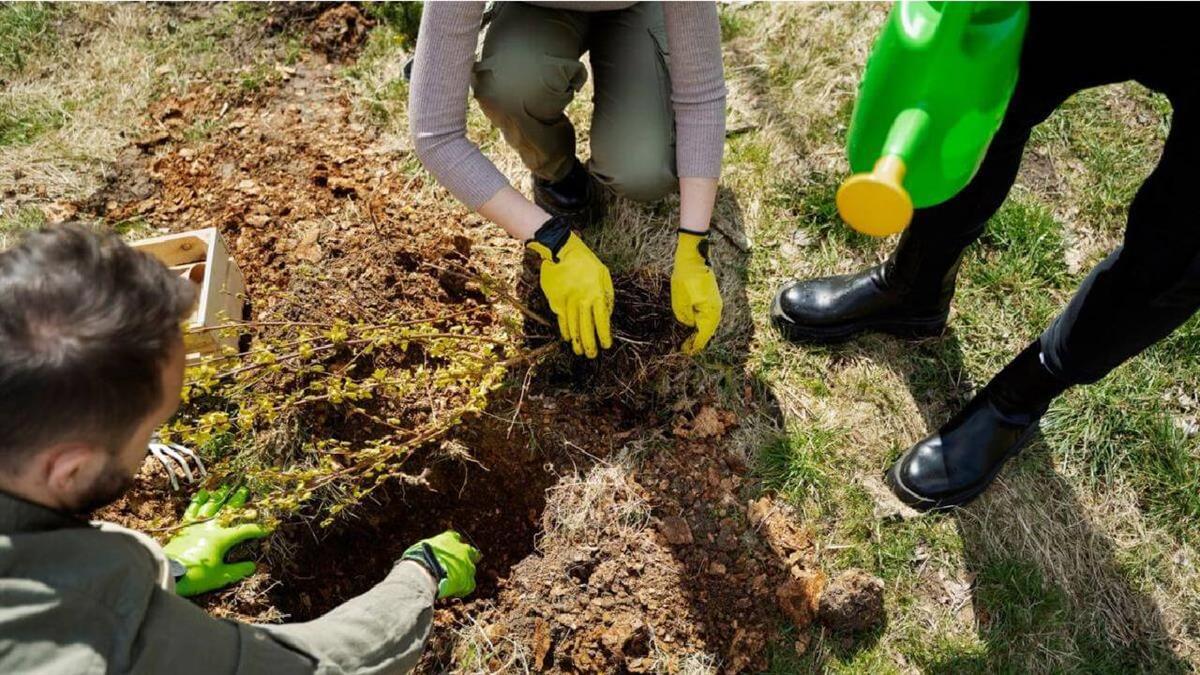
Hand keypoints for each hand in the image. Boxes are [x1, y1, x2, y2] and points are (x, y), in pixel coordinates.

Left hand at [163, 484, 270, 596]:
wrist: (168, 572)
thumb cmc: (196, 576)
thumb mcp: (221, 576)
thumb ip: (238, 570)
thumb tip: (253, 566)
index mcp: (222, 538)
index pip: (244, 530)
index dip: (258, 529)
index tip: (268, 527)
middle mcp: (211, 527)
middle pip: (228, 510)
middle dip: (238, 501)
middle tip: (245, 489)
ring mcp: (197, 525)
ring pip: (211, 506)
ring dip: (219, 496)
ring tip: (225, 487)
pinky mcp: (184, 527)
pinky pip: (192, 510)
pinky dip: (197, 501)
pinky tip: (201, 494)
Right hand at [401, 531, 481, 598]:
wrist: (425, 572)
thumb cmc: (418, 558)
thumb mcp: (420, 548)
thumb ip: (428, 549)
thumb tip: (423, 553)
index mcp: (449, 539)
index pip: (454, 537)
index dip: (453, 544)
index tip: (449, 549)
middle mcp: (462, 550)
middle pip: (470, 551)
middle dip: (467, 556)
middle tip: (461, 563)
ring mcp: (467, 565)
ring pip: (471, 569)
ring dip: (464, 574)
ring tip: (454, 580)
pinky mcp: (467, 581)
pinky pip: (470, 585)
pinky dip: (463, 588)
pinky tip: (454, 591)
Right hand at [527, 217, 613, 357]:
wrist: (561, 250)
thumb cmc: (586, 262)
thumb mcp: (603, 274)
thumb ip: (607, 295)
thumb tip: (607, 315)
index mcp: (597, 294)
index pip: (602, 322)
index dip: (604, 336)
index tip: (606, 346)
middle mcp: (582, 301)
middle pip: (587, 329)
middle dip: (590, 345)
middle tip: (592, 355)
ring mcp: (568, 302)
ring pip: (573, 327)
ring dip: (577, 341)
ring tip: (579, 351)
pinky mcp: (555, 301)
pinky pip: (561, 320)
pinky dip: (565, 330)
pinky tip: (568, 337)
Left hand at [671, 230, 722, 353]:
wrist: (693, 257)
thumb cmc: (686, 277)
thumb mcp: (680, 301)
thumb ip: (684, 318)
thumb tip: (689, 325)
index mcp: (711, 311)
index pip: (704, 335)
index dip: (695, 345)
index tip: (686, 352)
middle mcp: (716, 308)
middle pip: (708, 331)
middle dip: (697, 340)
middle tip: (685, 348)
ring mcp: (715, 302)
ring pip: (708, 323)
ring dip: (699, 332)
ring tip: (688, 339)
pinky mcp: (711, 297)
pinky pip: (707, 315)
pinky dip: (700, 322)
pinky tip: (691, 325)